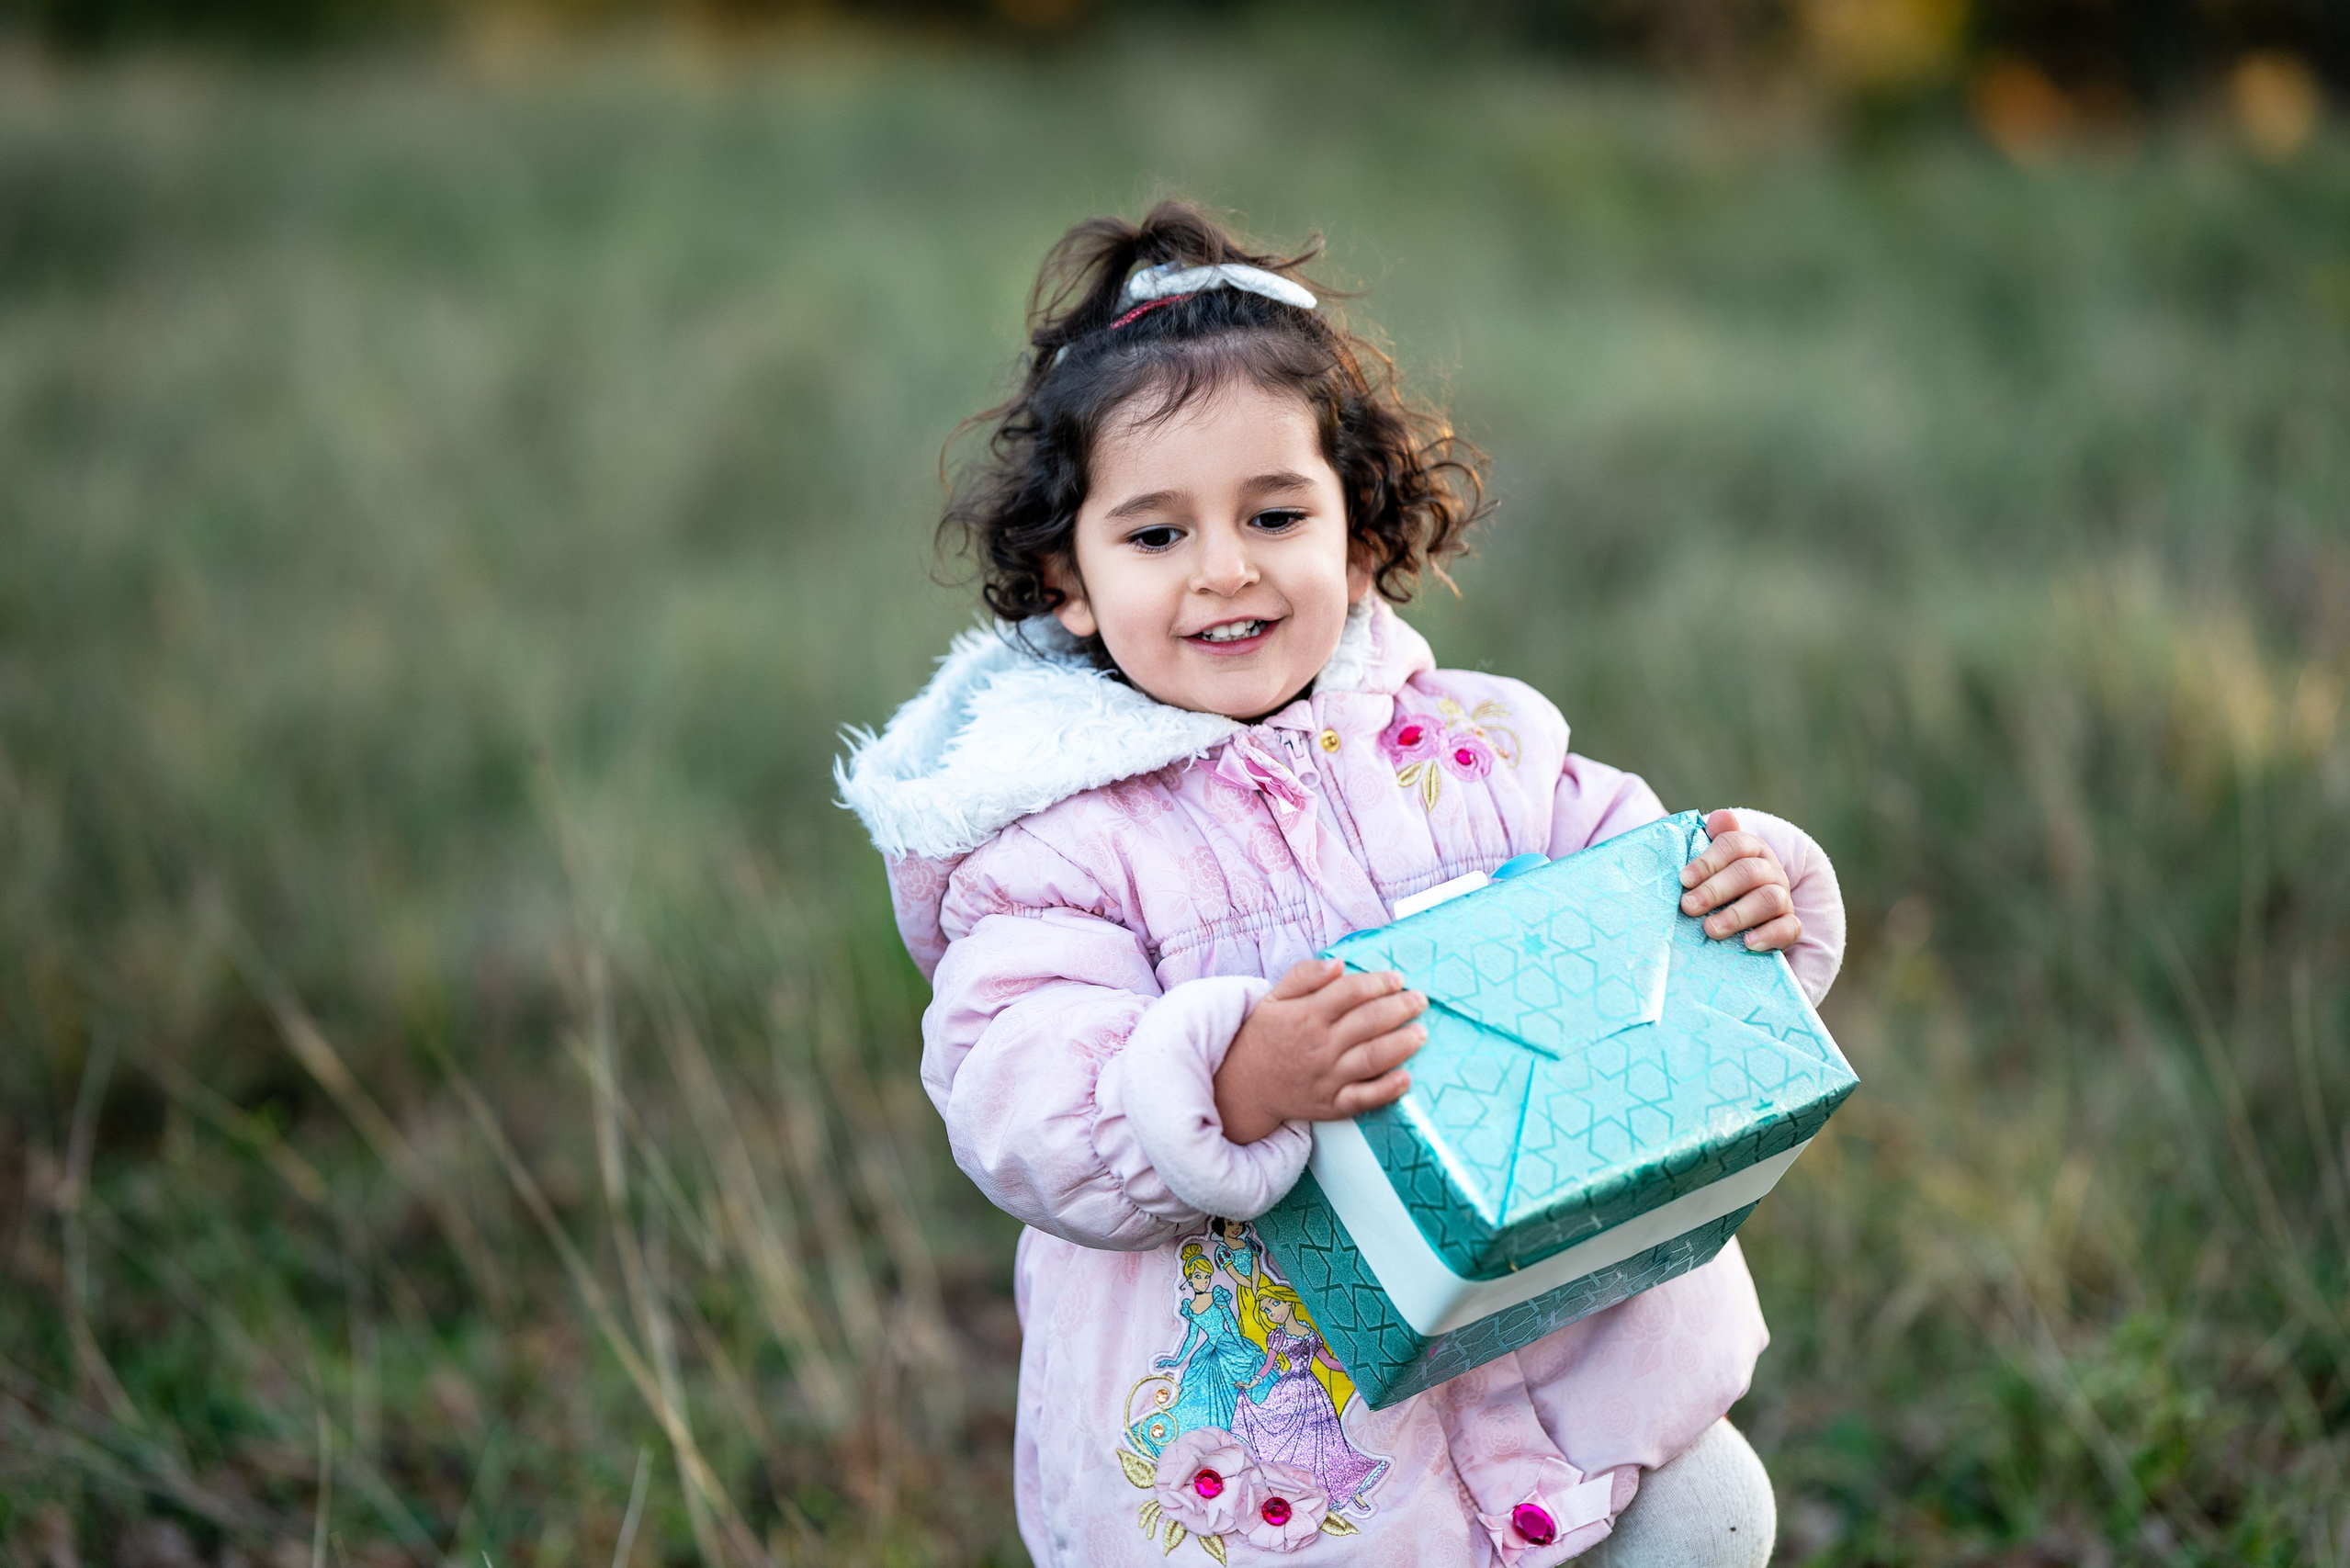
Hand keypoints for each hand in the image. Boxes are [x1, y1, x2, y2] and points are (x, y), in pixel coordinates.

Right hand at [1213, 958, 1427, 1145]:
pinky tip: (1406, 1077)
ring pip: (1373, 1058)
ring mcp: (1327, 1077)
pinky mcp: (1332, 1104)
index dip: (1378, 982)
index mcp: (1306, 1015)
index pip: (1351, 992)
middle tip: (1419, 1000)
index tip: (1397, 979)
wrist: (1243, 1086)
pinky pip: (1365, 1098)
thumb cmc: (1264, 1037)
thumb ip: (1304, 976)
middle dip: (1400, 1008)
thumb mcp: (1273, 998)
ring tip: (1422, 1032)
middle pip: (1369, 1021)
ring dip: (1402, 1044)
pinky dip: (1388, 1089)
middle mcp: (1319, 1046)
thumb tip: (1338, 963)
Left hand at [1680, 809, 1800, 951]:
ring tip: (1710, 929)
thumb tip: (1719, 817)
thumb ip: (1709, 841)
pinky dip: (1769, 935)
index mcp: (1749, 849)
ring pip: (1769, 899)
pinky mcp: (1789, 924)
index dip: (1708, 861)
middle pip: (1747, 872)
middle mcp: (1769, 869)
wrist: (1741, 918)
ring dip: (1737, 915)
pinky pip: (1789, 928)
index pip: (1733, 845)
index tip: (1683, 879)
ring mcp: (1782, 896)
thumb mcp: (1709, 864)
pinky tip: (1747, 943)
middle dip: (1715, 890)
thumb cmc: (1717, 886)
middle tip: (1688, 906)